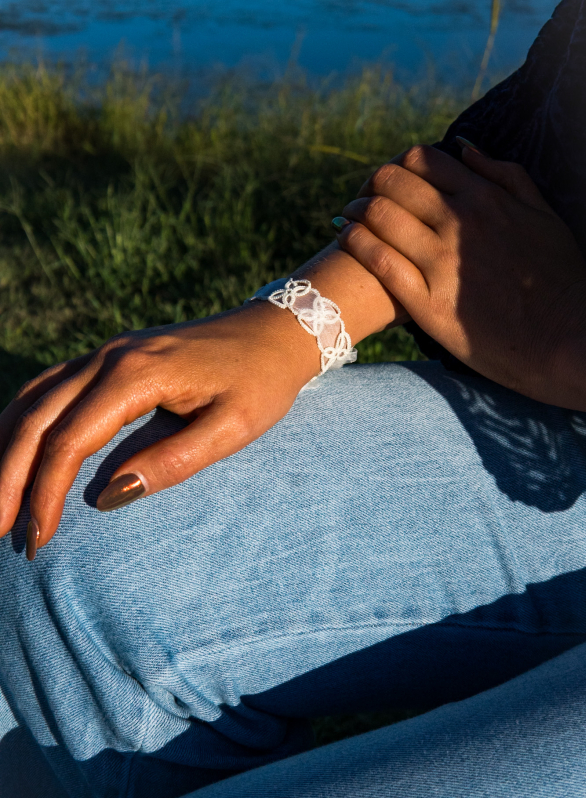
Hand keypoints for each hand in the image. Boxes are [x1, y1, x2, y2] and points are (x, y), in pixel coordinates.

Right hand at [0, 302, 317, 556]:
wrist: (274, 332)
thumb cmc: (260, 383)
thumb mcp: (232, 428)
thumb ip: (172, 461)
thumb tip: (107, 497)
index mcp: (137, 375)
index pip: (69, 440)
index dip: (45, 493)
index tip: (38, 538)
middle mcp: (109, 356)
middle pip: (35, 419)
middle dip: (9, 479)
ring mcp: (105, 351)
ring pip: (32, 399)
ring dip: (6, 450)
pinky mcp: (110, 355)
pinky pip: (48, 386)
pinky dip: (23, 421)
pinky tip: (13, 449)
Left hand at [334, 143, 585, 409]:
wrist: (568, 341)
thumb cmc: (560, 280)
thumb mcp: (543, 215)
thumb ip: (506, 176)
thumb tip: (464, 147)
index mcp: (486, 198)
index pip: (422, 160)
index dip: (397, 165)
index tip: (389, 181)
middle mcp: (460, 223)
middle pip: (391, 182)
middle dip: (368, 185)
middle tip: (360, 198)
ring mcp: (442, 263)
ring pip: (378, 216)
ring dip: (354, 211)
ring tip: (346, 218)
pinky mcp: (428, 304)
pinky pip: (378, 261)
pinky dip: (355, 243)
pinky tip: (345, 240)